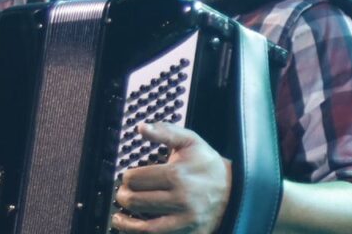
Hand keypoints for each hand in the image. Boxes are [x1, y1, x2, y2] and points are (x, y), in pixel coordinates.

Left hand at [112, 123, 230, 233]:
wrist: (234, 189)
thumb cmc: (207, 164)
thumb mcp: (190, 141)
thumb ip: (165, 131)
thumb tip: (142, 127)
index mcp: (177, 175)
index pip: (136, 179)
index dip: (127, 177)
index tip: (127, 177)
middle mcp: (181, 200)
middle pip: (137, 201)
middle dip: (123, 197)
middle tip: (122, 194)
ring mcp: (185, 220)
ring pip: (145, 227)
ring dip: (126, 222)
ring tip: (118, 217)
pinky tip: (133, 229)